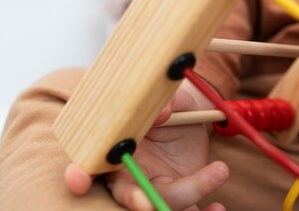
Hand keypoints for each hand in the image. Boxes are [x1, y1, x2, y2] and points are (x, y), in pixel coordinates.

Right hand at [65, 80, 227, 210]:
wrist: (197, 115)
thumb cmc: (176, 104)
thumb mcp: (175, 98)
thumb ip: (166, 102)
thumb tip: (162, 112)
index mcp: (118, 148)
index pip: (91, 164)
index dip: (81, 174)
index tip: (78, 180)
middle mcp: (130, 174)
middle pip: (127, 194)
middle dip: (136, 201)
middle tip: (148, 204)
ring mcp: (154, 189)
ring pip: (161, 204)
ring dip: (189, 195)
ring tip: (220, 170)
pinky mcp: (178, 197)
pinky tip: (218, 208)